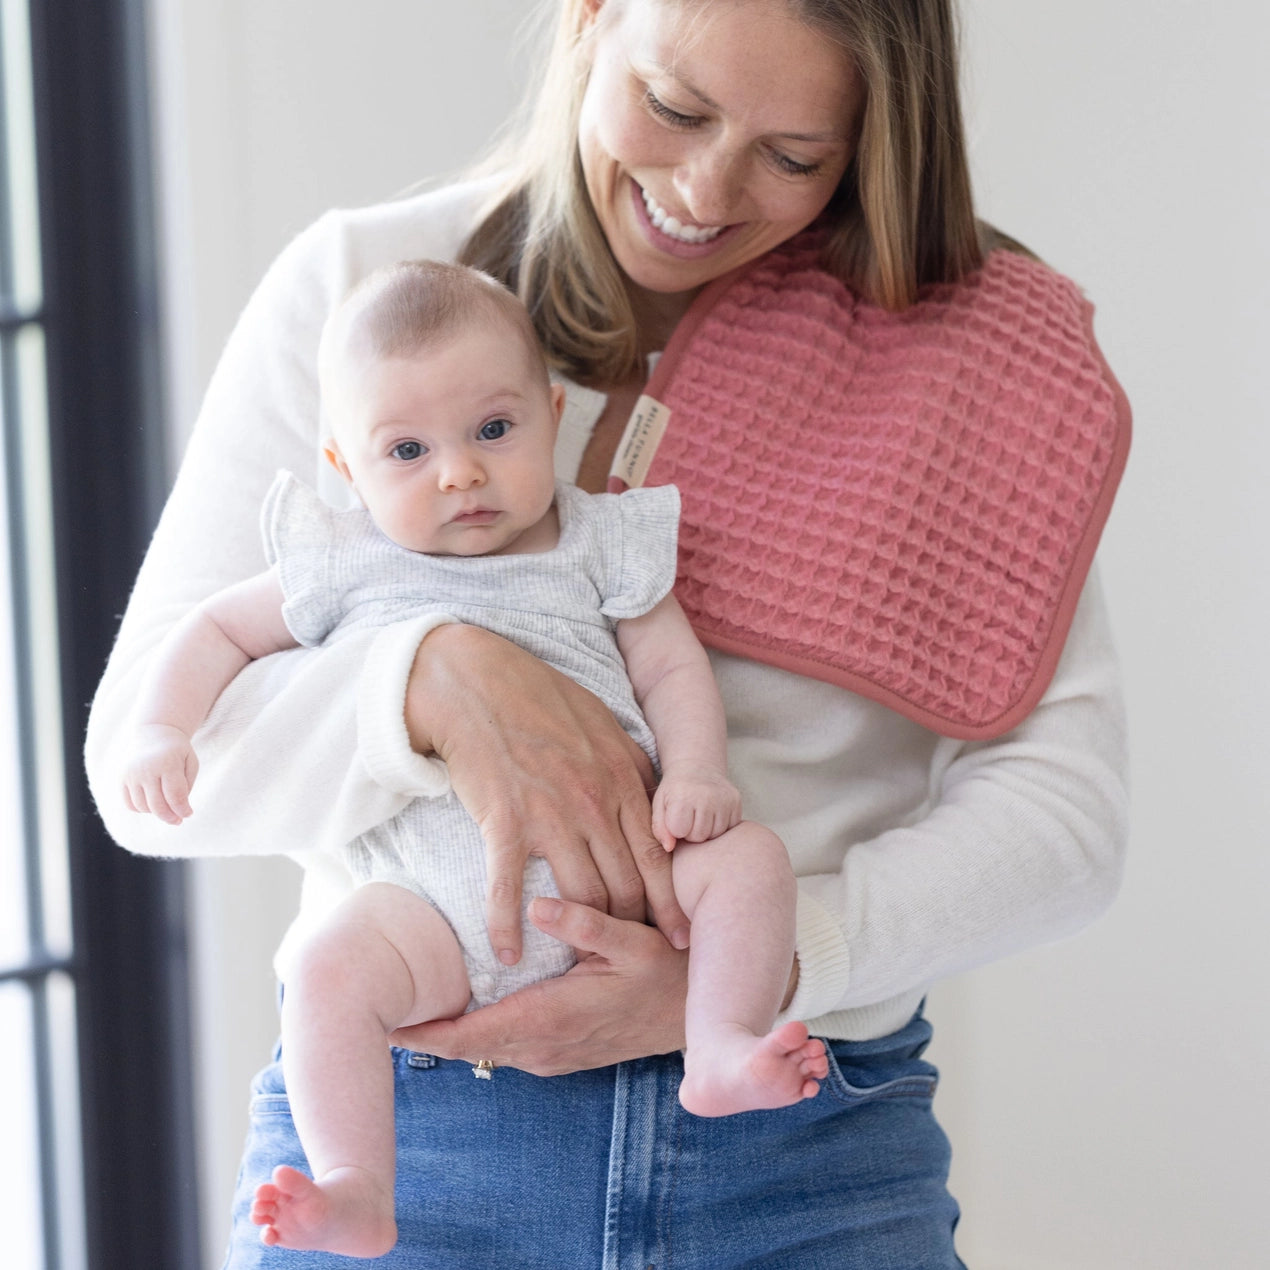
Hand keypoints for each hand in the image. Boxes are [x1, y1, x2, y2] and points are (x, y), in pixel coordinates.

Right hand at [121, 724, 197, 824]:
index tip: (188, 814)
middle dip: (170, 817)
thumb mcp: (190, 762)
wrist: (153, 732)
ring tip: (166, 807)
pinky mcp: (121, 778)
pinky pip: (130, 804)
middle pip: (157, 805)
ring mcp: (131, 774)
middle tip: (178, 820)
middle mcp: (146, 768)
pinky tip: (152, 804)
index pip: (175, 796)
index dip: (183, 810)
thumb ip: (186, 786)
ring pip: (143, 807)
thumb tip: (179, 810)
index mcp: (167, 763)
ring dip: (156, 812)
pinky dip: (141, 809)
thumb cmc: (177, 751)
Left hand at [390, 898, 690, 1073]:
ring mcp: (551, 1056)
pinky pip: (504, 1048)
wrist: (692, 1015)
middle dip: (424, 1034)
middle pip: (468, 1048)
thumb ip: (585, 924)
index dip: (425, 1032)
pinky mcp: (558, 1054)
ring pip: (484, 1051)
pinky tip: (460, 1012)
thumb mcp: (632, 941)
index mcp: (552, 1019)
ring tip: (409, 1010)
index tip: (383, 1024)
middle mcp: (544, 1047)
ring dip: (448, 1036)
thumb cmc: (663, 972)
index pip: (472, 1036)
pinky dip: (475, 1035)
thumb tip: (541, 905)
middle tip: (376, 1012)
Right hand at [406, 625, 690, 965]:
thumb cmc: (542, 701)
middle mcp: (595, 803)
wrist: (478, 683)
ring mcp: (551, 815)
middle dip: (634, 928)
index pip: (659, 857)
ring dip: (581, 934)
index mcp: (624, 780)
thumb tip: (658, 809)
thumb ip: (634, 772)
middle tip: (633, 960)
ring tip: (579, 960)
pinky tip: (507, 955)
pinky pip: (509, 890)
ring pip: (582, 895)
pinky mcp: (505, 822)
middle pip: (626, 886)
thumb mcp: (606, 729)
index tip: (678, 936)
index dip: (671, 903)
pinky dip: (507, 928)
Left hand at [651, 767, 742, 850]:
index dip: (676, 828)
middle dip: (692, 832)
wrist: (696, 766)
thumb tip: (669, 848)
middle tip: (689, 817)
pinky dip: (720, 825)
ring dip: (707, 830)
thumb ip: (660, 828)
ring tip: (700, 816)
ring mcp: (724, 798)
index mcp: (683, 796)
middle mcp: (706, 796)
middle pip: (699, 836)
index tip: (675, 817)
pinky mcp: (736, 801)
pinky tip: (712, 813)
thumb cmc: (674, 790)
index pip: (679, 831)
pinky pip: (729, 828)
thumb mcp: (659, 805)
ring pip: (715, 835)